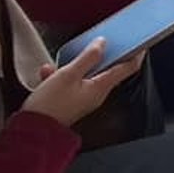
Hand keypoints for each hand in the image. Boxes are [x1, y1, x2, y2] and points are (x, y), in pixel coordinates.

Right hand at [22, 39, 144, 127]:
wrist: (31, 131)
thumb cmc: (50, 105)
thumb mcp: (69, 75)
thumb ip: (88, 57)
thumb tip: (103, 43)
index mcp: (101, 87)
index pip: (127, 68)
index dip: (136, 54)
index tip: (141, 41)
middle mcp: (95, 94)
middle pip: (106, 69)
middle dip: (100, 55)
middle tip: (98, 42)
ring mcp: (83, 98)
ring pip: (84, 74)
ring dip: (72, 65)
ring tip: (57, 64)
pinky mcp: (70, 101)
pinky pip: (69, 82)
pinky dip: (59, 75)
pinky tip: (47, 73)